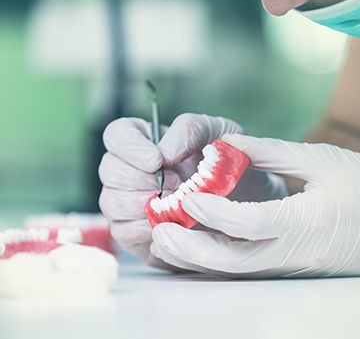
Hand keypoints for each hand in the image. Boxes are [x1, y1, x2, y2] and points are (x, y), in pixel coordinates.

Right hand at [98, 115, 286, 268]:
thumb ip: (190, 130)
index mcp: (146, 141)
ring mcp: (129, 203)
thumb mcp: (218, 133)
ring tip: (177, 205)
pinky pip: (122, 232)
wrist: (246, 203)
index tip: (156, 160)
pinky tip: (168, 225)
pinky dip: (143, 229)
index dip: (130, 147)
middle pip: (109, 169)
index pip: (117, 134)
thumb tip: (164, 152)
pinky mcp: (136, 234)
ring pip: (111, 201)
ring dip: (143, 204)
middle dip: (140, 180)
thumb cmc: (229, 164)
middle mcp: (131, 170)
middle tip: (176, 186)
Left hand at [151, 134, 359, 278]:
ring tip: (167, 239)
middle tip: (158, 230)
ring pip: (235, 270)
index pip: (247, 223)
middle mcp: (294, 254)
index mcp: (305, 224)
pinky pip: (248, 268)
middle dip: (190, 249)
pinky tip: (200, 244)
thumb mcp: (323, 160)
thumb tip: (228, 145)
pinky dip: (219, 258)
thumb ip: (271, 153)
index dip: (212, 210)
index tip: (186, 195)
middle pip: (231, 262)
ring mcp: (293, 266)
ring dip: (198, 257)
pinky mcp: (294, 268)